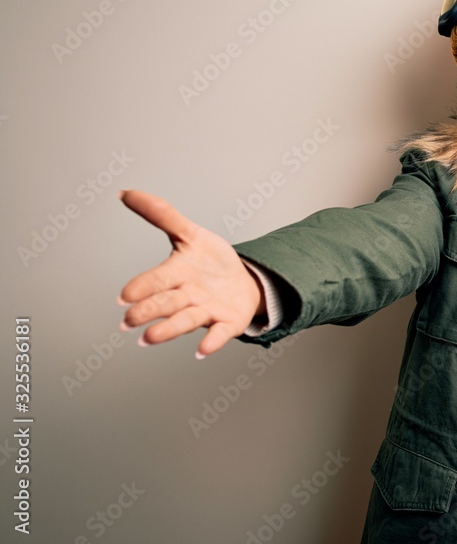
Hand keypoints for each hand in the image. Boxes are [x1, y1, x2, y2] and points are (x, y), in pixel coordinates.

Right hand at [118, 190, 264, 358]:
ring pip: (186, 320)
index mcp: (176, 275)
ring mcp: (206, 310)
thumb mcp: (190, 234)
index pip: (155, 280)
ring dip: (168, 330)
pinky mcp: (227, 322)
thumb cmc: (210, 262)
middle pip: (165, 304)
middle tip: (129, 320)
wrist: (244, 281)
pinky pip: (218, 333)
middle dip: (147, 311)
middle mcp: (187, 296)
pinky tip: (202, 350)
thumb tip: (125, 192)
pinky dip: (211, 342)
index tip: (124, 296)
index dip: (141, 287)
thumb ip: (161, 214)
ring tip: (149, 339)